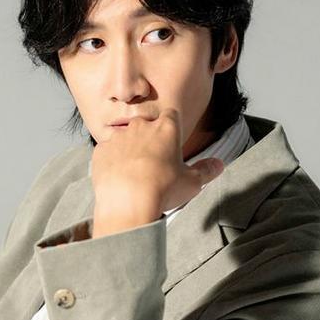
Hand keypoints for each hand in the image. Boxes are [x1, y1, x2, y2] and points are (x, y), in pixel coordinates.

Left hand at [91, 109, 223, 237]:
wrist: (128, 203)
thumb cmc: (162, 190)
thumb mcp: (192, 182)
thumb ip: (206, 170)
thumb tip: (218, 165)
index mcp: (166, 129)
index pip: (172, 116)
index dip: (172, 128)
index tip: (172, 142)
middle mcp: (141, 127)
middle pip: (146, 125)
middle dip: (150, 139)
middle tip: (155, 162)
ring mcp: (118, 137)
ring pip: (125, 138)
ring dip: (130, 150)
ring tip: (135, 173)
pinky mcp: (101, 150)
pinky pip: (107, 151)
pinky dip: (112, 160)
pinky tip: (118, 177)